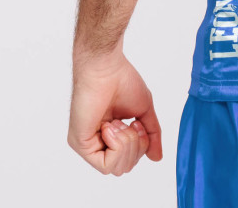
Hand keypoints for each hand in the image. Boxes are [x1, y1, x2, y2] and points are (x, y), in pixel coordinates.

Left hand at [67, 48, 162, 174]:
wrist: (106, 68)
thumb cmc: (122, 81)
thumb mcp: (144, 111)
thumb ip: (151, 135)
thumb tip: (157, 157)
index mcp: (111, 135)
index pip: (130, 159)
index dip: (141, 145)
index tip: (138, 122)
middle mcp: (97, 142)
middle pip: (125, 167)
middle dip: (136, 145)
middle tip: (131, 122)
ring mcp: (88, 144)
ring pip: (116, 168)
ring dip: (126, 143)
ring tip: (118, 121)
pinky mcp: (80, 144)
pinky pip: (105, 164)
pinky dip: (116, 145)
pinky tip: (110, 126)